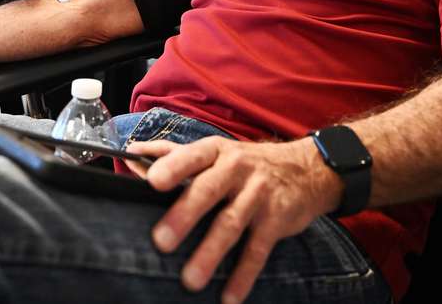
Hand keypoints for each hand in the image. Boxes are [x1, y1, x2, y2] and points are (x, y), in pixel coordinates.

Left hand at [125, 137, 341, 303]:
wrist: (307, 170)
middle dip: (185, 215)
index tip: (152, 181)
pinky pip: (257, 250)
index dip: (173, 167)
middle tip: (162, 240)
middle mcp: (238, 169)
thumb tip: (133, 153)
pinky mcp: (276, 220)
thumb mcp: (216, 151)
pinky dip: (243, 275)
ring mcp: (259, 195)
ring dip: (210, 253)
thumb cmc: (247, 163)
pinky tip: (229, 297)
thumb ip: (174, 154)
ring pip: (232, 224)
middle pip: (209, 191)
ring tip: (190, 280)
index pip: (192, 155)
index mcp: (217, 151)